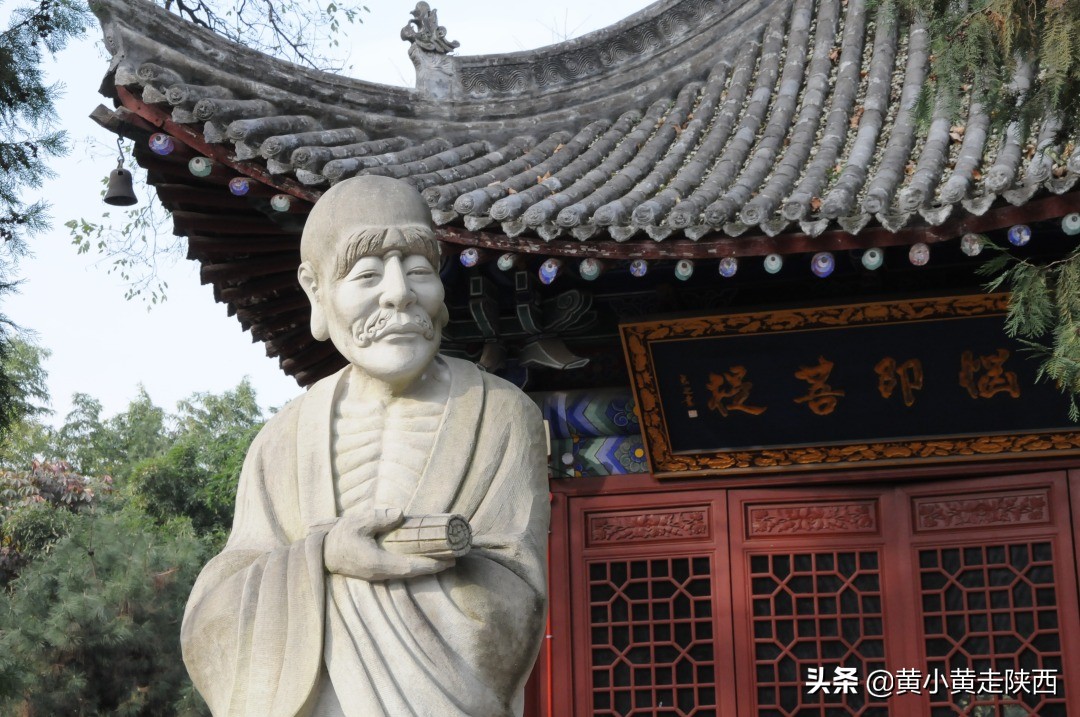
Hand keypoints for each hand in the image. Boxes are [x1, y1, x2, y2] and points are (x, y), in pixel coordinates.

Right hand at [323, 507, 453, 580]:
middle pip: (413, 572)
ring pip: (408, 573)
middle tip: (455, 557)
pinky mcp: (377, 571)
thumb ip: (378, 518)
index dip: (430, 564)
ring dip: (426, 566)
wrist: (322, 553)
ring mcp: (379, 574)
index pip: (410, 566)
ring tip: (445, 558)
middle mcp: (380, 573)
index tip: (447, 560)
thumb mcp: (356, 522)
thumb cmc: (339, 537)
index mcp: (377, 563)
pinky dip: (416, 565)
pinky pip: (401, 570)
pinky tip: (424, 557)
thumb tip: (399, 513)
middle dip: (434, 566)